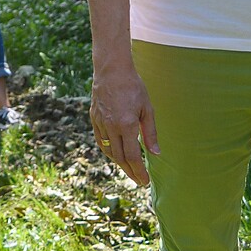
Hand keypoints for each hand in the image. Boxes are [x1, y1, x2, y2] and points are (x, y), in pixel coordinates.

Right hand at [90, 62, 159, 186]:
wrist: (111, 70)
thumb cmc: (133, 87)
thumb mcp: (147, 109)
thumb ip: (150, 133)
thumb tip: (155, 154)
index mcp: (127, 125)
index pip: (133, 156)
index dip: (139, 171)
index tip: (145, 181)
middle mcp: (111, 127)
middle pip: (120, 157)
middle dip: (130, 171)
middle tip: (138, 180)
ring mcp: (101, 122)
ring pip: (108, 150)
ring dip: (119, 162)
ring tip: (129, 168)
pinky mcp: (94, 117)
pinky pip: (100, 140)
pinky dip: (108, 150)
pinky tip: (115, 152)